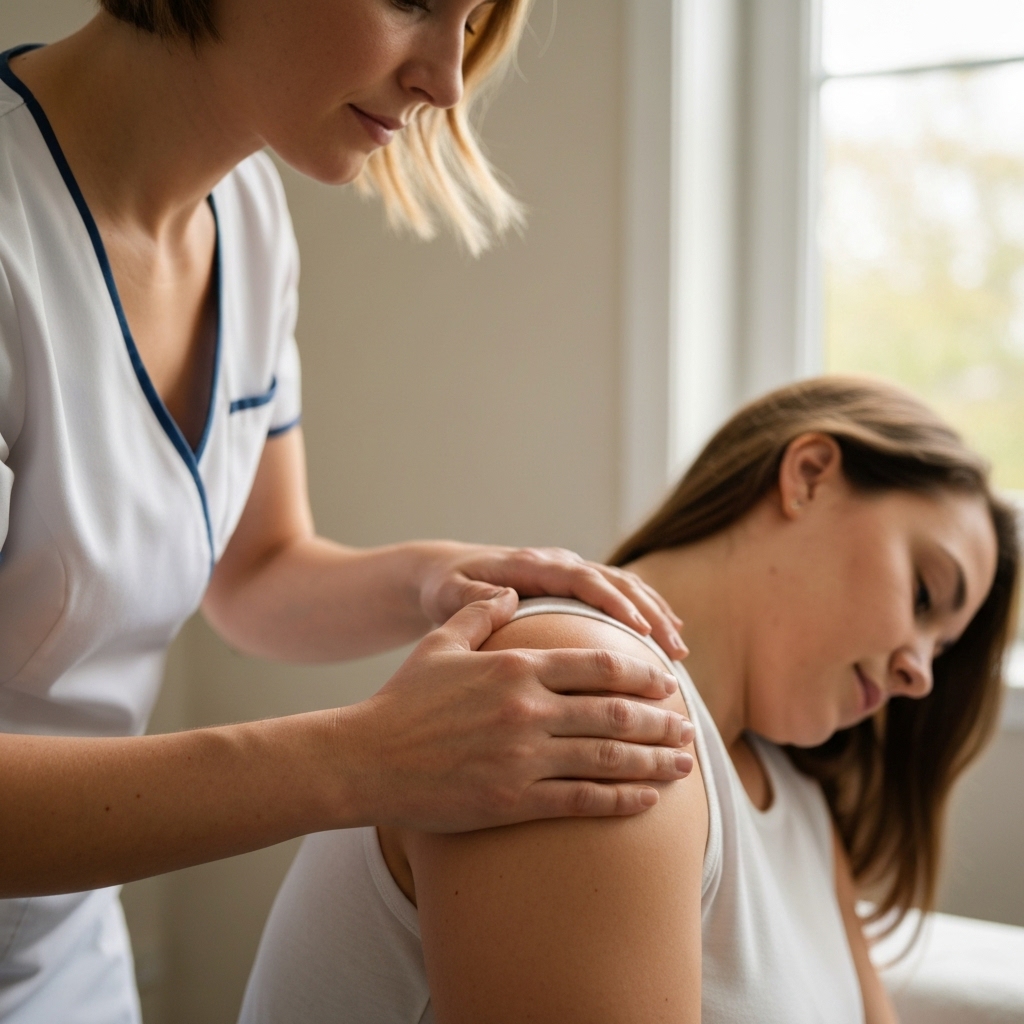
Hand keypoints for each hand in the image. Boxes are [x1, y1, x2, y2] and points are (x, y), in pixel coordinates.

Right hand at [343, 590, 694, 832]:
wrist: (367, 759)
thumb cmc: (403, 700)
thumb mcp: (441, 644)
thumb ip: (482, 613)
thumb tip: (514, 592)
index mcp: (516, 666)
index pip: (597, 663)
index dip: (640, 671)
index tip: (665, 679)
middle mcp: (528, 710)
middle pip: (614, 712)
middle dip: (660, 720)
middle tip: (687, 724)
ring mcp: (524, 758)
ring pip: (608, 758)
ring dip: (654, 762)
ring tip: (684, 764)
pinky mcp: (515, 800)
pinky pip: (582, 800)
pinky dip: (620, 800)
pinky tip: (647, 801)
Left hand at [416, 542, 687, 659]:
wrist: (445, 571)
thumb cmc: (445, 587)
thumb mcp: (449, 593)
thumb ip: (473, 599)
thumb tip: (503, 601)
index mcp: (533, 566)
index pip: (583, 581)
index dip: (614, 604)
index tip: (641, 632)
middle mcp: (557, 564)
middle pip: (616, 583)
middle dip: (649, 614)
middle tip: (675, 650)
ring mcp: (568, 572)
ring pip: (624, 588)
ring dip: (655, 615)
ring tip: (679, 652)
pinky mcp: (572, 587)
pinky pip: (617, 596)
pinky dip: (644, 614)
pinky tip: (664, 642)